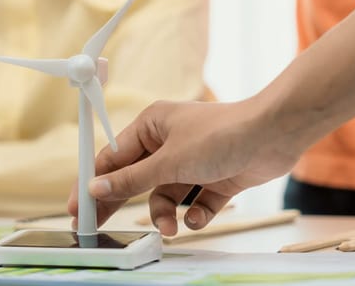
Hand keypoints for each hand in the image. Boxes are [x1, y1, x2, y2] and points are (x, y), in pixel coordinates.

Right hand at [68, 100, 299, 235]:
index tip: (78, 207)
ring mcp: (193, 161)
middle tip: (101, 227)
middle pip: (134, 178)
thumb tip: (97, 187)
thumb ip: (132, 180)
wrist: (276, 133)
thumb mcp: (169, 162)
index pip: (112, 158)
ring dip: (165, 213)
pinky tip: (197, 218)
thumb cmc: (221, 135)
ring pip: (165, 195)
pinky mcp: (216, 177)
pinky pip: (194, 202)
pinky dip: (195, 214)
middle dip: (122, 202)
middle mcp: (168, 142)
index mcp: (151, 126)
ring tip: (170, 227)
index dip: (93, 183)